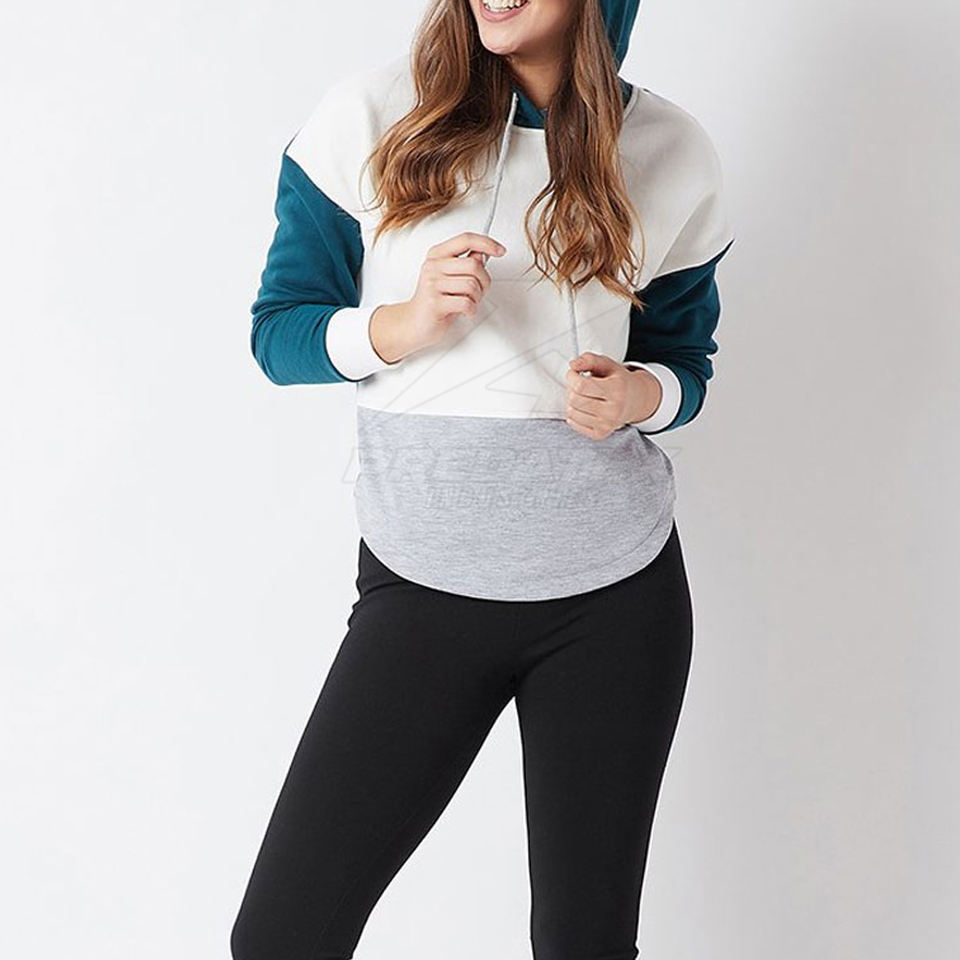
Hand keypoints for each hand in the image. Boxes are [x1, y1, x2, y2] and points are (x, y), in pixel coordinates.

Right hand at [369, 231, 505, 363]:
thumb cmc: (435, 300)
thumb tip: (483, 254)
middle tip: (479, 291)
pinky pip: (466, 303)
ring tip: (469, 302)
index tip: (500, 250)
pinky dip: (471, 310)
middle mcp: (433, 266)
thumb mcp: (450, 277)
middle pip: (474, 264)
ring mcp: (432, 284)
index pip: (466, 239)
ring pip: (472, 285)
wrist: (414, 323)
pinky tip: (465, 311)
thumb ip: (466, 263)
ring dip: (477, 298)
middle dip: (484, 281)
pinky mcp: (435, 302)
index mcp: (437, 254)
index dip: (487, 243)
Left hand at [564, 352, 662, 440]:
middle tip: (578, 384)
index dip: (572, 377)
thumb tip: (573, 365)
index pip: (581, 385)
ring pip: (572, 413)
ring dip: (571, 402)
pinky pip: (574, 424)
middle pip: (574, 399)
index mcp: (616, 389)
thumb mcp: (607, 364)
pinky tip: (583, 407)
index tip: (574, 373)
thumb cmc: (618, 381)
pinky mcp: (600, 434)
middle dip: (570, 389)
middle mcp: (613, 409)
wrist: (635, 401)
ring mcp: (607, 424)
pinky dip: (574, 414)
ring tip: (581, 396)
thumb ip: (589, 359)